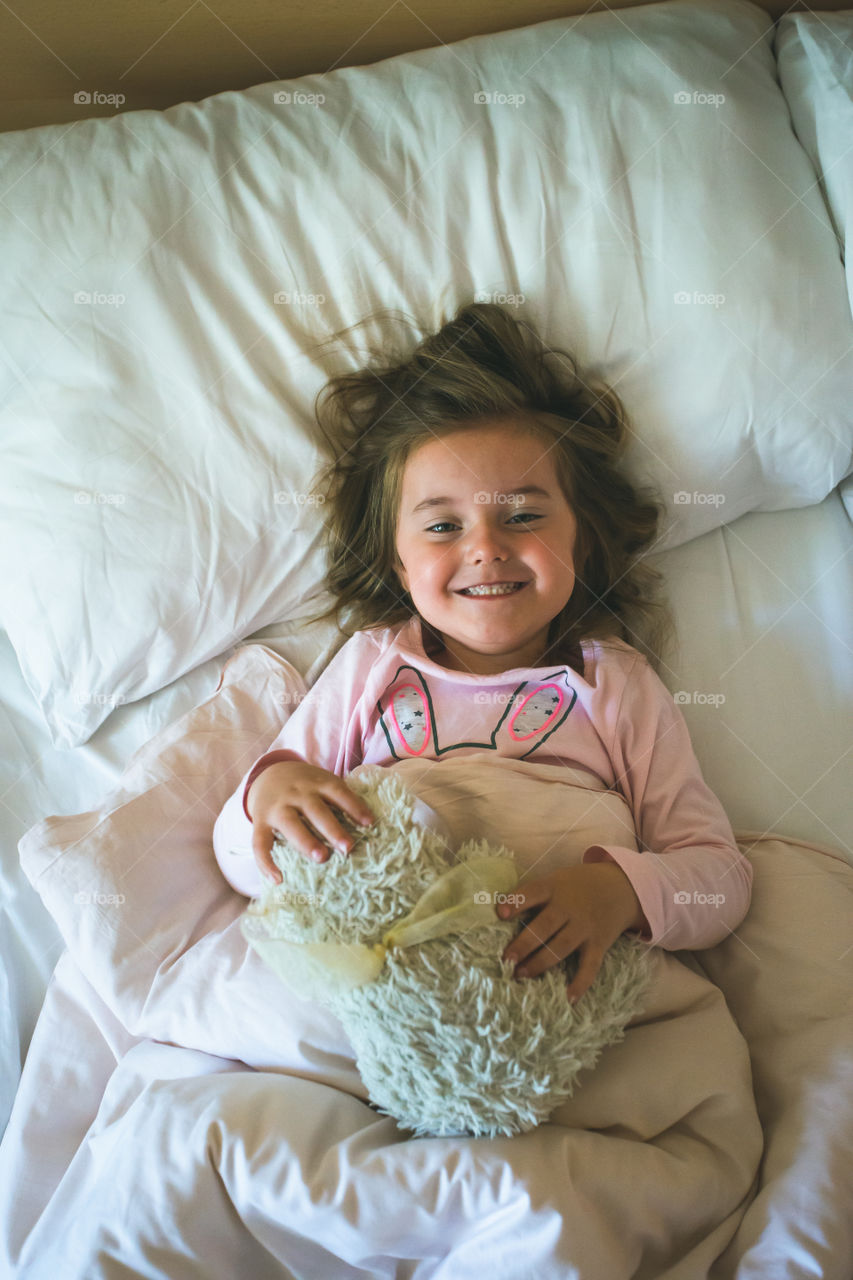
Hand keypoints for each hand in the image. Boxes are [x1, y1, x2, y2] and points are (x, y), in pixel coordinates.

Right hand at [247, 761, 374, 883]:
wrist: (269, 775)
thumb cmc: (307, 786)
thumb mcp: (323, 782)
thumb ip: (340, 798)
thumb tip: (369, 825)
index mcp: (317, 782)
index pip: (337, 792)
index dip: (354, 806)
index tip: (370, 823)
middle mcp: (296, 793)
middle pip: (315, 810)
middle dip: (332, 828)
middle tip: (348, 848)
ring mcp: (277, 807)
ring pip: (290, 824)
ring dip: (306, 842)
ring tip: (321, 858)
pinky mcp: (260, 822)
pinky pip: (259, 843)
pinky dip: (266, 862)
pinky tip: (278, 880)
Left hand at [497, 862, 647, 1003]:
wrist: (620, 887)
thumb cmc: (576, 886)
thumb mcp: (556, 880)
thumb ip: (535, 895)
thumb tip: (499, 913)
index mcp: (554, 887)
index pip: (533, 892)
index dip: (517, 902)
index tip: (501, 913)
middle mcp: (570, 907)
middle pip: (545, 926)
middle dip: (525, 943)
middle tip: (506, 959)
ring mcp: (585, 926)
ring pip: (561, 947)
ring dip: (540, 963)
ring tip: (520, 975)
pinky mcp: (599, 943)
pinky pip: (590, 966)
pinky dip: (581, 982)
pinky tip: (569, 998)